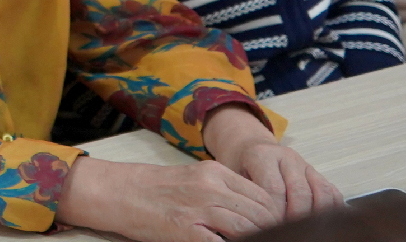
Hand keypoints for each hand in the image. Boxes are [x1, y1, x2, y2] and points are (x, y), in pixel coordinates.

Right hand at [57, 155, 280, 240]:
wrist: (118, 192)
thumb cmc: (155, 189)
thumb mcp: (194, 180)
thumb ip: (224, 192)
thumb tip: (256, 214)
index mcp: (214, 172)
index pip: (263, 196)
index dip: (280, 216)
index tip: (287, 229)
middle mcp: (210, 187)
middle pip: (261, 213)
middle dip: (276, 231)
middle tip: (285, 238)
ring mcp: (198, 209)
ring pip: (248, 228)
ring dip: (260, 238)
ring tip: (267, 241)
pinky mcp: (185, 230)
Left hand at [203, 103, 341, 221]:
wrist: (248, 145)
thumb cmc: (239, 165)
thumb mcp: (233, 175)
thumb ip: (246, 194)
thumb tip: (255, 220)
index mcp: (261, 155)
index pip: (274, 189)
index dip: (274, 212)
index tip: (270, 227)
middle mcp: (286, 156)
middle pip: (300, 192)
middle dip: (295, 216)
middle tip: (286, 230)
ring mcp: (303, 163)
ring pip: (320, 191)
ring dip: (314, 213)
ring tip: (303, 228)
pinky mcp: (316, 172)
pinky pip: (331, 190)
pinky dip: (331, 207)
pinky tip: (321, 221)